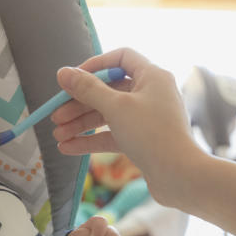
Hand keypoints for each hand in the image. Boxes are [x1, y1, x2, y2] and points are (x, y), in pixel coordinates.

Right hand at [51, 48, 206, 207]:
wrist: (180, 176)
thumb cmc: (152, 134)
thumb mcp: (115, 107)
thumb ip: (87, 89)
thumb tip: (63, 72)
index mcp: (152, 76)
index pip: (121, 58)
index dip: (95, 65)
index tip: (73, 79)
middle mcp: (152, 94)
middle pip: (109, 91)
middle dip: (80, 104)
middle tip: (56, 115)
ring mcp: (147, 119)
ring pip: (108, 115)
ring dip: (82, 124)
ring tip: (57, 135)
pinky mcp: (143, 141)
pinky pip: (113, 135)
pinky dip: (92, 140)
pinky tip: (68, 148)